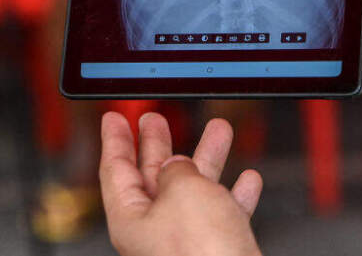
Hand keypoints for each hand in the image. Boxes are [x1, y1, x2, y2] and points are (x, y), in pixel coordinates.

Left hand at [100, 112, 262, 255]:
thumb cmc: (203, 254)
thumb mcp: (182, 190)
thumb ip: (176, 168)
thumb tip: (178, 164)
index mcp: (130, 219)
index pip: (115, 170)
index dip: (115, 140)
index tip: (114, 119)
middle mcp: (154, 234)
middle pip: (151, 178)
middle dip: (156, 145)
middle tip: (154, 119)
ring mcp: (185, 245)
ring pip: (192, 192)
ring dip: (207, 159)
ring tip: (219, 131)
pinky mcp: (216, 254)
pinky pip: (222, 216)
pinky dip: (234, 194)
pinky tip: (247, 180)